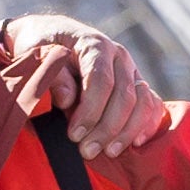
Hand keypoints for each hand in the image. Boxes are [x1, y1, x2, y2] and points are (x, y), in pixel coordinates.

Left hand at [2, 17, 170, 158]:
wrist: (52, 37)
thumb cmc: (42, 49)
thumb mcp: (37, 55)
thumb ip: (53, 75)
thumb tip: (68, 99)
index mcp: (94, 44)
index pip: (101, 80)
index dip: (90, 111)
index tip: (74, 135)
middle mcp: (118, 55)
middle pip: (124, 95)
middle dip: (107, 128)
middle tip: (87, 151)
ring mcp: (130, 69)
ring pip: (142, 102)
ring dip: (127, 131)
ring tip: (109, 152)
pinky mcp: (136, 84)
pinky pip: (152, 104)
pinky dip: (147, 124)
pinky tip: (135, 143)